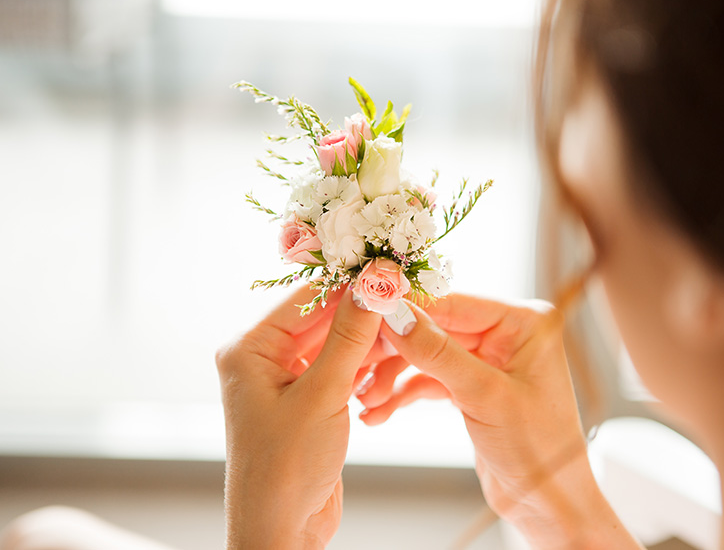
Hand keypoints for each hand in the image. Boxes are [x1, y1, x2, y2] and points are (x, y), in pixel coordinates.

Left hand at [216, 285, 380, 549]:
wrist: (280, 531)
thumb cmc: (284, 470)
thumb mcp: (322, 395)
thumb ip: (350, 336)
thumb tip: (374, 285)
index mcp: (248, 348)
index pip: (305, 298)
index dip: (349, 284)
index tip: (389, 271)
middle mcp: (261, 358)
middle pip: (320, 317)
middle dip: (361, 313)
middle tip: (404, 302)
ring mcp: (283, 379)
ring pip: (333, 342)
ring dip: (365, 341)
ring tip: (401, 334)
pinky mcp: (304, 399)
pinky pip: (337, 366)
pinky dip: (361, 364)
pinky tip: (384, 363)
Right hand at [358, 294, 639, 548]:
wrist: (547, 503)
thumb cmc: (538, 450)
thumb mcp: (485, 397)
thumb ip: (438, 353)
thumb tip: (396, 316)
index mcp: (524, 322)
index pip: (454, 302)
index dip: (408, 309)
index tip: (366, 314)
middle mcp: (507, 333)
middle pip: (435, 327)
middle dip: (394, 350)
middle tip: (357, 362)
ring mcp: (488, 359)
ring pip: (426, 355)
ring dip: (392, 377)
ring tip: (365, 400)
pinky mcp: (473, 386)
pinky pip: (429, 379)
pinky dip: (404, 395)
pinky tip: (378, 413)